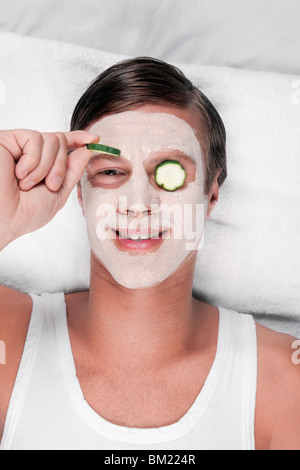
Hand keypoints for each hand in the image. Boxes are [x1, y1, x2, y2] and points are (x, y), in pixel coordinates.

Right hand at [0, 129, 98, 247]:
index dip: (77, 138)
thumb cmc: (25, 213)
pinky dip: (33, 161)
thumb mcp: (58, 193)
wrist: (4, 220)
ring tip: (28, 185)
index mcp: (40, 164)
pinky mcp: (7, 139)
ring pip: (51, 139)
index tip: (94, 139)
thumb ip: (71, 171)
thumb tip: (85, 150)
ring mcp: (17, 145)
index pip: (60, 144)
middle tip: (49, 186)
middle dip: (61, 166)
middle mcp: (28, 153)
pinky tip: (19, 175)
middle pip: (60, 141)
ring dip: (47, 167)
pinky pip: (34, 138)